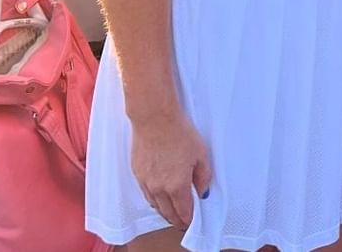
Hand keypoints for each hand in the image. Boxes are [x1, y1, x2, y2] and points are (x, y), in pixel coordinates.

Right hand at [130, 108, 212, 228]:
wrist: (154, 119)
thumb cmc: (179, 133)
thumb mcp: (201, 154)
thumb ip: (203, 176)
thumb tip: (202, 191)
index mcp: (177, 186)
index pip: (183, 211)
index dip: (188, 219)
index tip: (192, 222)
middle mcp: (159, 188)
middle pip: (168, 212)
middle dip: (176, 219)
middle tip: (182, 222)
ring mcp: (146, 181)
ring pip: (155, 205)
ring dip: (164, 211)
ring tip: (171, 212)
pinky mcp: (137, 173)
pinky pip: (146, 193)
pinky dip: (153, 199)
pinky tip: (158, 197)